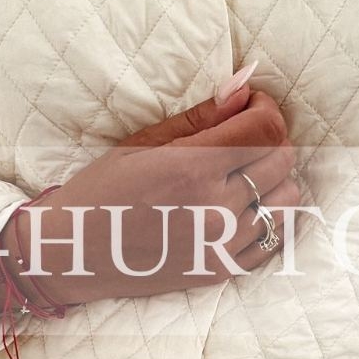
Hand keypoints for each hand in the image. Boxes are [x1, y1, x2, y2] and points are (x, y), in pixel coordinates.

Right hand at [0, 74, 299, 311]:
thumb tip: (243, 87)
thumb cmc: (100, 191)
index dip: (266, 108)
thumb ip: (200, 118)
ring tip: (243, 176)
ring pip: (287, 200)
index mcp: (192, 168)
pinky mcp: (221, 270)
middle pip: (281, 159)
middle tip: (243, 137)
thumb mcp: (142, 144)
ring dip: (273, 180)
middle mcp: (214, 208)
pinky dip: (267, 217)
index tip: (252, 106)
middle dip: (269, 139)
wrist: (71, 254)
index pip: (265, 128)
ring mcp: (221, 244)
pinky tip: (242, 208)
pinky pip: (273, 239)